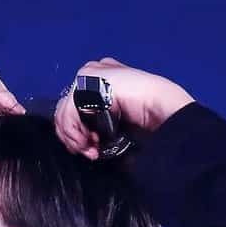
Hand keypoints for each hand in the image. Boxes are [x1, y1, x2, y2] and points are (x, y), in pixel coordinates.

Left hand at [54, 57, 195, 158]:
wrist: (161, 110)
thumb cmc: (148, 120)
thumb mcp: (115, 124)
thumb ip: (97, 124)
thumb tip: (79, 141)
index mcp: (101, 81)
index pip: (73, 108)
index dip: (77, 133)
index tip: (91, 149)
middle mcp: (94, 74)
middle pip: (65, 110)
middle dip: (74, 137)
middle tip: (89, 152)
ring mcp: (91, 74)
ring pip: (64, 112)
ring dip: (74, 138)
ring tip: (89, 150)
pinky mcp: (89, 79)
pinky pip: (69, 111)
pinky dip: (74, 132)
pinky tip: (87, 142)